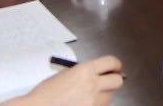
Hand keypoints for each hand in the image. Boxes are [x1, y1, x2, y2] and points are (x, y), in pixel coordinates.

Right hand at [8, 56, 122, 105]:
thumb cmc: (45, 94)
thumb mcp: (65, 75)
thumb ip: (82, 73)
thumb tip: (95, 74)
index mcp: (85, 70)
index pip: (111, 62)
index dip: (115, 65)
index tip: (115, 67)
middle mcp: (92, 85)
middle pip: (117, 81)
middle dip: (113, 81)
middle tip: (107, 82)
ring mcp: (93, 101)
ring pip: (109, 97)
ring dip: (103, 95)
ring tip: (88, 96)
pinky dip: (95, 105)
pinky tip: (84, 104)